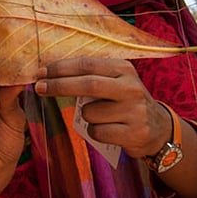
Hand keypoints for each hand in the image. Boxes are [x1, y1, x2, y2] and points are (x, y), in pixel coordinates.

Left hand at [34, 57, 171, 158]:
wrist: (157, 128)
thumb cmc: (124, 102)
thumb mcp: (114, 82)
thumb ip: (89, 76)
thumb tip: (48, 74)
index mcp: (123, 69)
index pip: (87, 64)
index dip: (61, 68)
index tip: (41, 73)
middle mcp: (131, 87)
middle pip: (87, 84)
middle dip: (59, 86)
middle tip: (39, 88)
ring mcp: (135, 111)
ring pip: (90, 113)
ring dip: (84, 116)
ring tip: (98, 117)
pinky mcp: (135, 133)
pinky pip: (97, 133)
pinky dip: (93, 132)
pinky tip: (107, 131)